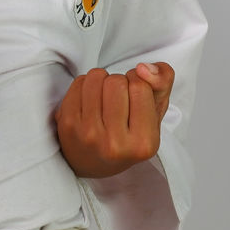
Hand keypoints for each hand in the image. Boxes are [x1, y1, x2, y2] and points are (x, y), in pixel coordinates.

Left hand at [54, 62, 174, 178]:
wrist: (91, 162)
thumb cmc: (127, 134)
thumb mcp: (155, 112)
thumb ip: (162, 82)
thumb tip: (143, 68)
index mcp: (144, 143)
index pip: (140, 87)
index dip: (137, 82)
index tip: (134, 96)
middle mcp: (115, 144)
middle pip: (117, 81)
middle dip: (119, 82)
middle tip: (118, 100)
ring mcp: (88, 135)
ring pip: (96, 77)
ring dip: (101, 80)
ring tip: (103, 98)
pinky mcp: (67, 125)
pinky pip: (78, 82)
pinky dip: (85, 84)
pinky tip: (89, 102)